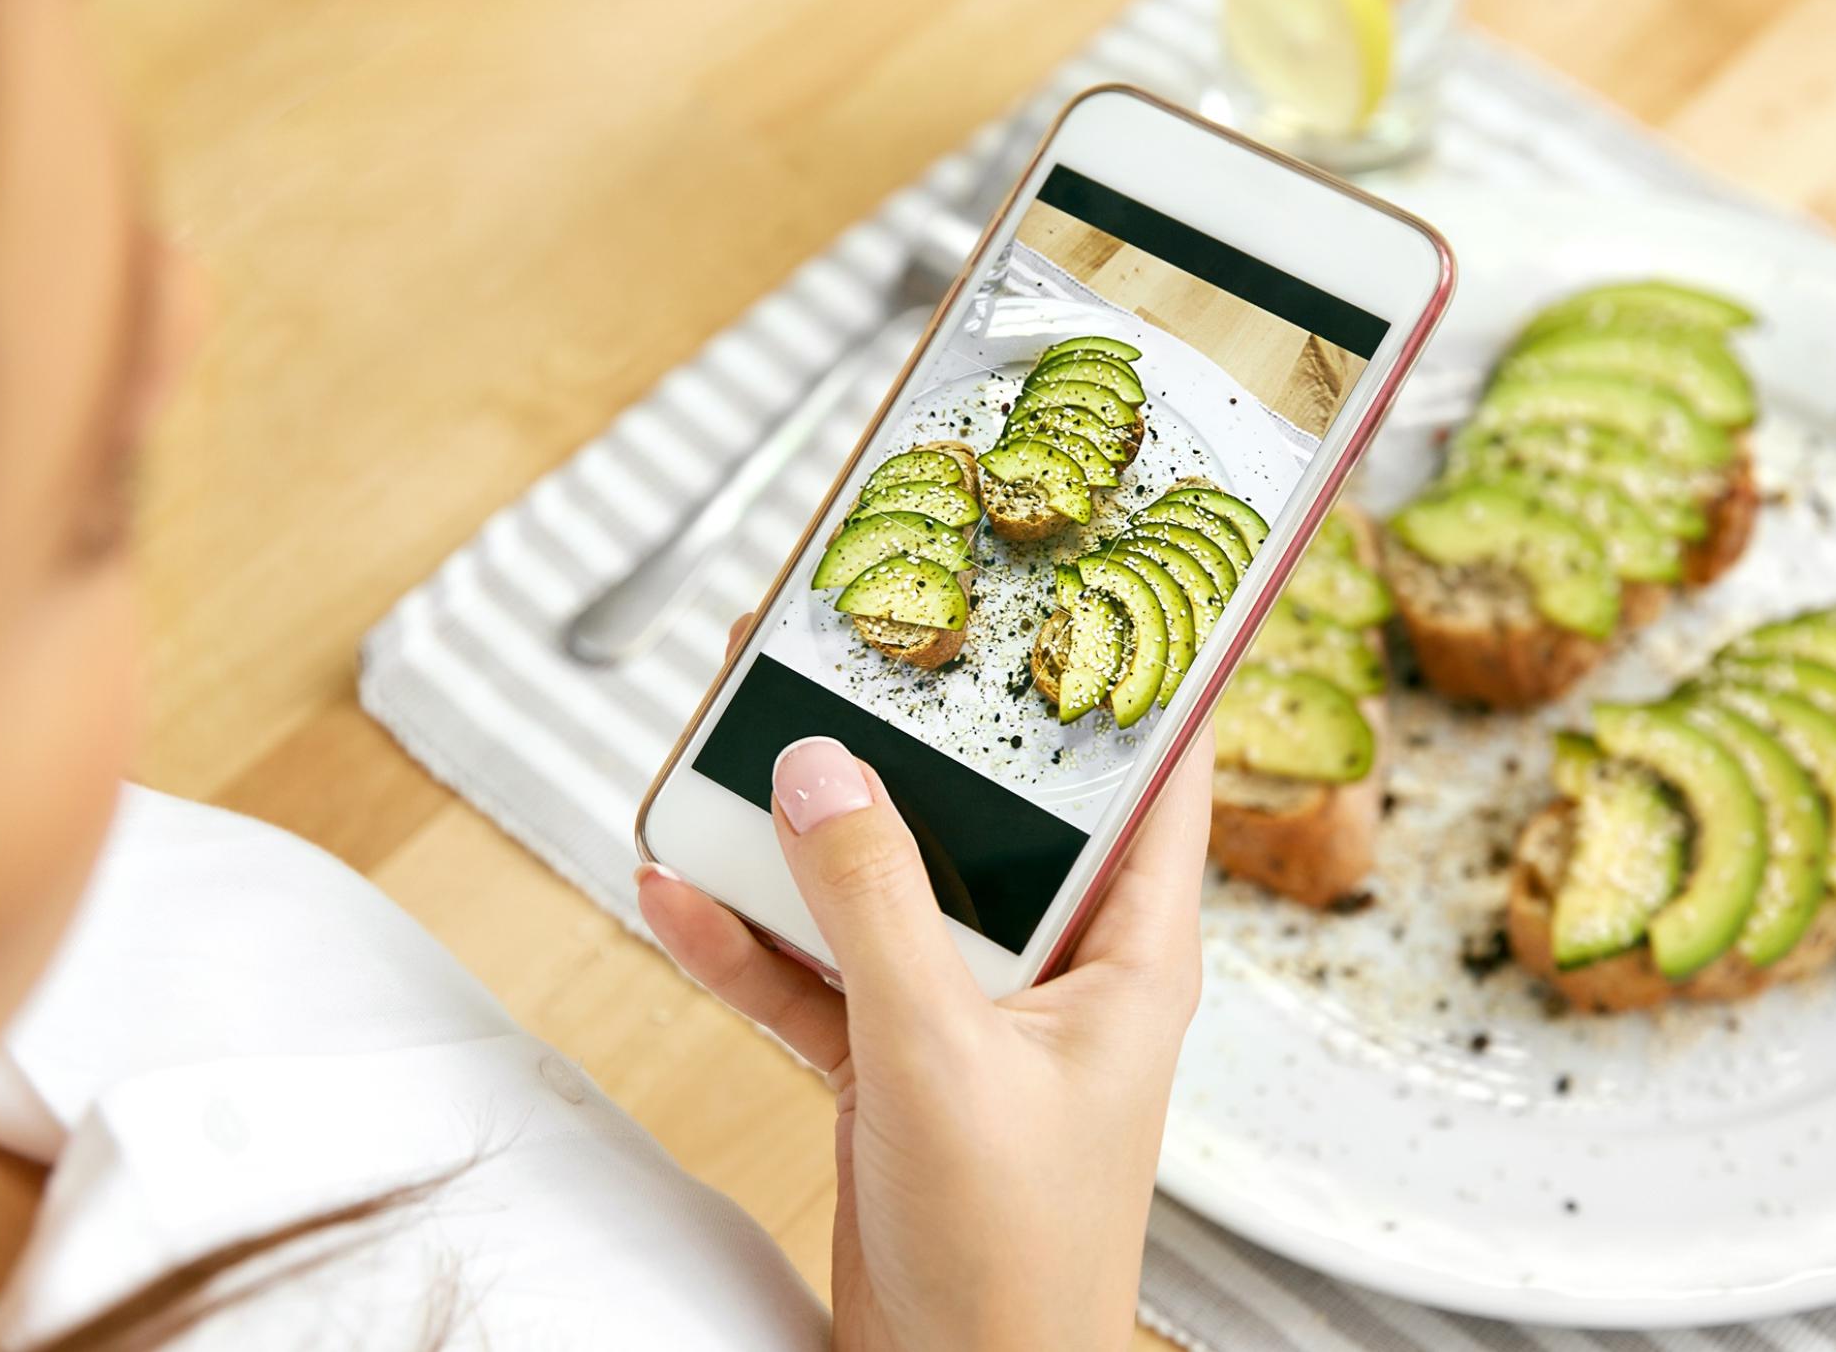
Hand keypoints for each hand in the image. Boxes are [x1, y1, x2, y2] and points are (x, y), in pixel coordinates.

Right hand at [637, 617, 1210, 1351]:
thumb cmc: (1012, 1260)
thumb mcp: (939, 1056)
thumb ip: (875, 908)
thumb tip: (822, 772)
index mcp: (1134, 953)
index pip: (1159, 775)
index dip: (1135, 672)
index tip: (1090, 575)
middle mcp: (1062, 970)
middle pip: (996, 813)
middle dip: (922, 733)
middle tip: (860, 631)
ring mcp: (972, 1016)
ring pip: (891, 886)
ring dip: (811, 830)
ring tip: (742, 734)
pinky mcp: (896, 1066)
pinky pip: (817, 975)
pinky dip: (750, 942)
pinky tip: (677, 889)